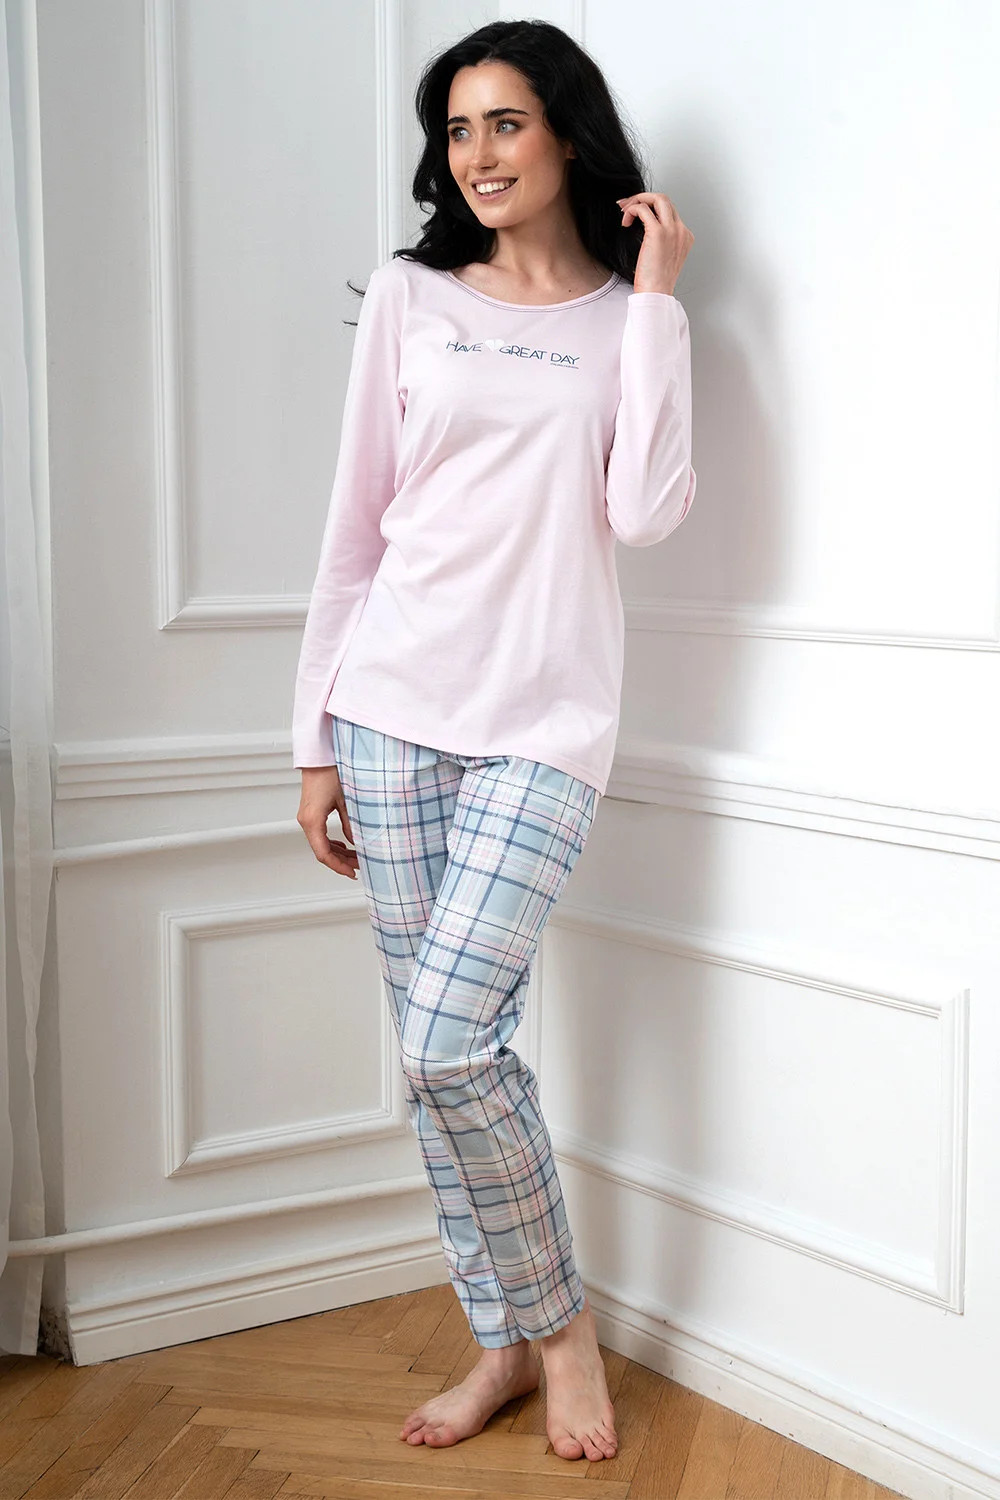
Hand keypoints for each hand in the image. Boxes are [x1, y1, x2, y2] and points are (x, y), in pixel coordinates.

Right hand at [297, 765, 358, 879]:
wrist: (320, 756)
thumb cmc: (330, 772)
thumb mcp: (347, 800)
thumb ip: (352, 824)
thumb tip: (360, 843)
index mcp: (312, 821)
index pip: (323, 853)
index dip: (338, 866)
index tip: (352, 873)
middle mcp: (306, 821)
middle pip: (322, 851)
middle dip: (341, 861)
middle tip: (360, 866)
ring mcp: (307, 817)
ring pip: (322, 844)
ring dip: (339, 852)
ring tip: (356, 857)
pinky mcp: (311, 813)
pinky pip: (320, 834)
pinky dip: (333, 843)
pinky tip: (345, 845)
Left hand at [615, 192, 693, 295]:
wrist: (656, 293)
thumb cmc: (655, 282)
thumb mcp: (662, 258)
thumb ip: (661, 243)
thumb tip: (644, 232)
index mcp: (684, 237)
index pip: (669, 211)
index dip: (651, 208)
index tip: (636, 213)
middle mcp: (681, 230)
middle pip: (665, 200)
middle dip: (643, 198)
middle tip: (626, 206)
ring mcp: (671, 230)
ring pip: (657, 198)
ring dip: (638, 200)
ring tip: (624, 210)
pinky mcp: (658, 232)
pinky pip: (643, 209)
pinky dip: (632, 210)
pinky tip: (625, 222)